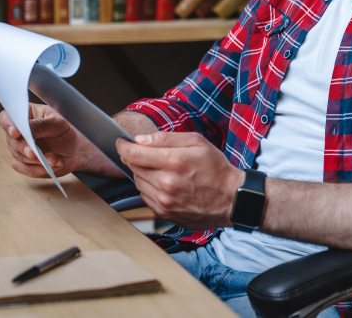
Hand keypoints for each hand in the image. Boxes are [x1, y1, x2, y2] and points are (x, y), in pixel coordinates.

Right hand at [0, 104, 91, 177]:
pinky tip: (50, 167)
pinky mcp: (25, 163)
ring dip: (37, 160)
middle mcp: (20, 131)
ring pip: (18, 156)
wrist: (77, 150)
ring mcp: (20, 148)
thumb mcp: (58, 124)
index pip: (6, 117)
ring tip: (55, 159)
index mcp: (25, 115)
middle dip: (24, 148)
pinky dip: (36, 169)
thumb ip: (41, 125)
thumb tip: (25, 129)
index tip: (16, 132)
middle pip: (11, 140)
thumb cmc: (67, 131)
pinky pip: (23, 168)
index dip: (7, 124)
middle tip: (35, 152)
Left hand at [117, 131, 244, 230]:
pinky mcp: (164, 213)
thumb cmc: (216, 168)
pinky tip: (164, 183)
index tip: (120, 142)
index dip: (122, 146)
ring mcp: (164, 201)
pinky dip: (149, 188)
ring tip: (160, 169)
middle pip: (133, 168)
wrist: (231, 199)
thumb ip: (165, 139)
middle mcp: (166, 184)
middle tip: (144, 153)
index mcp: (173, 162)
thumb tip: (140, 140)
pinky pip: (145, 197)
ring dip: (142, 173)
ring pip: (138, 183)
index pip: (133, 154)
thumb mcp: (196, 142)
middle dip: (135, 158)